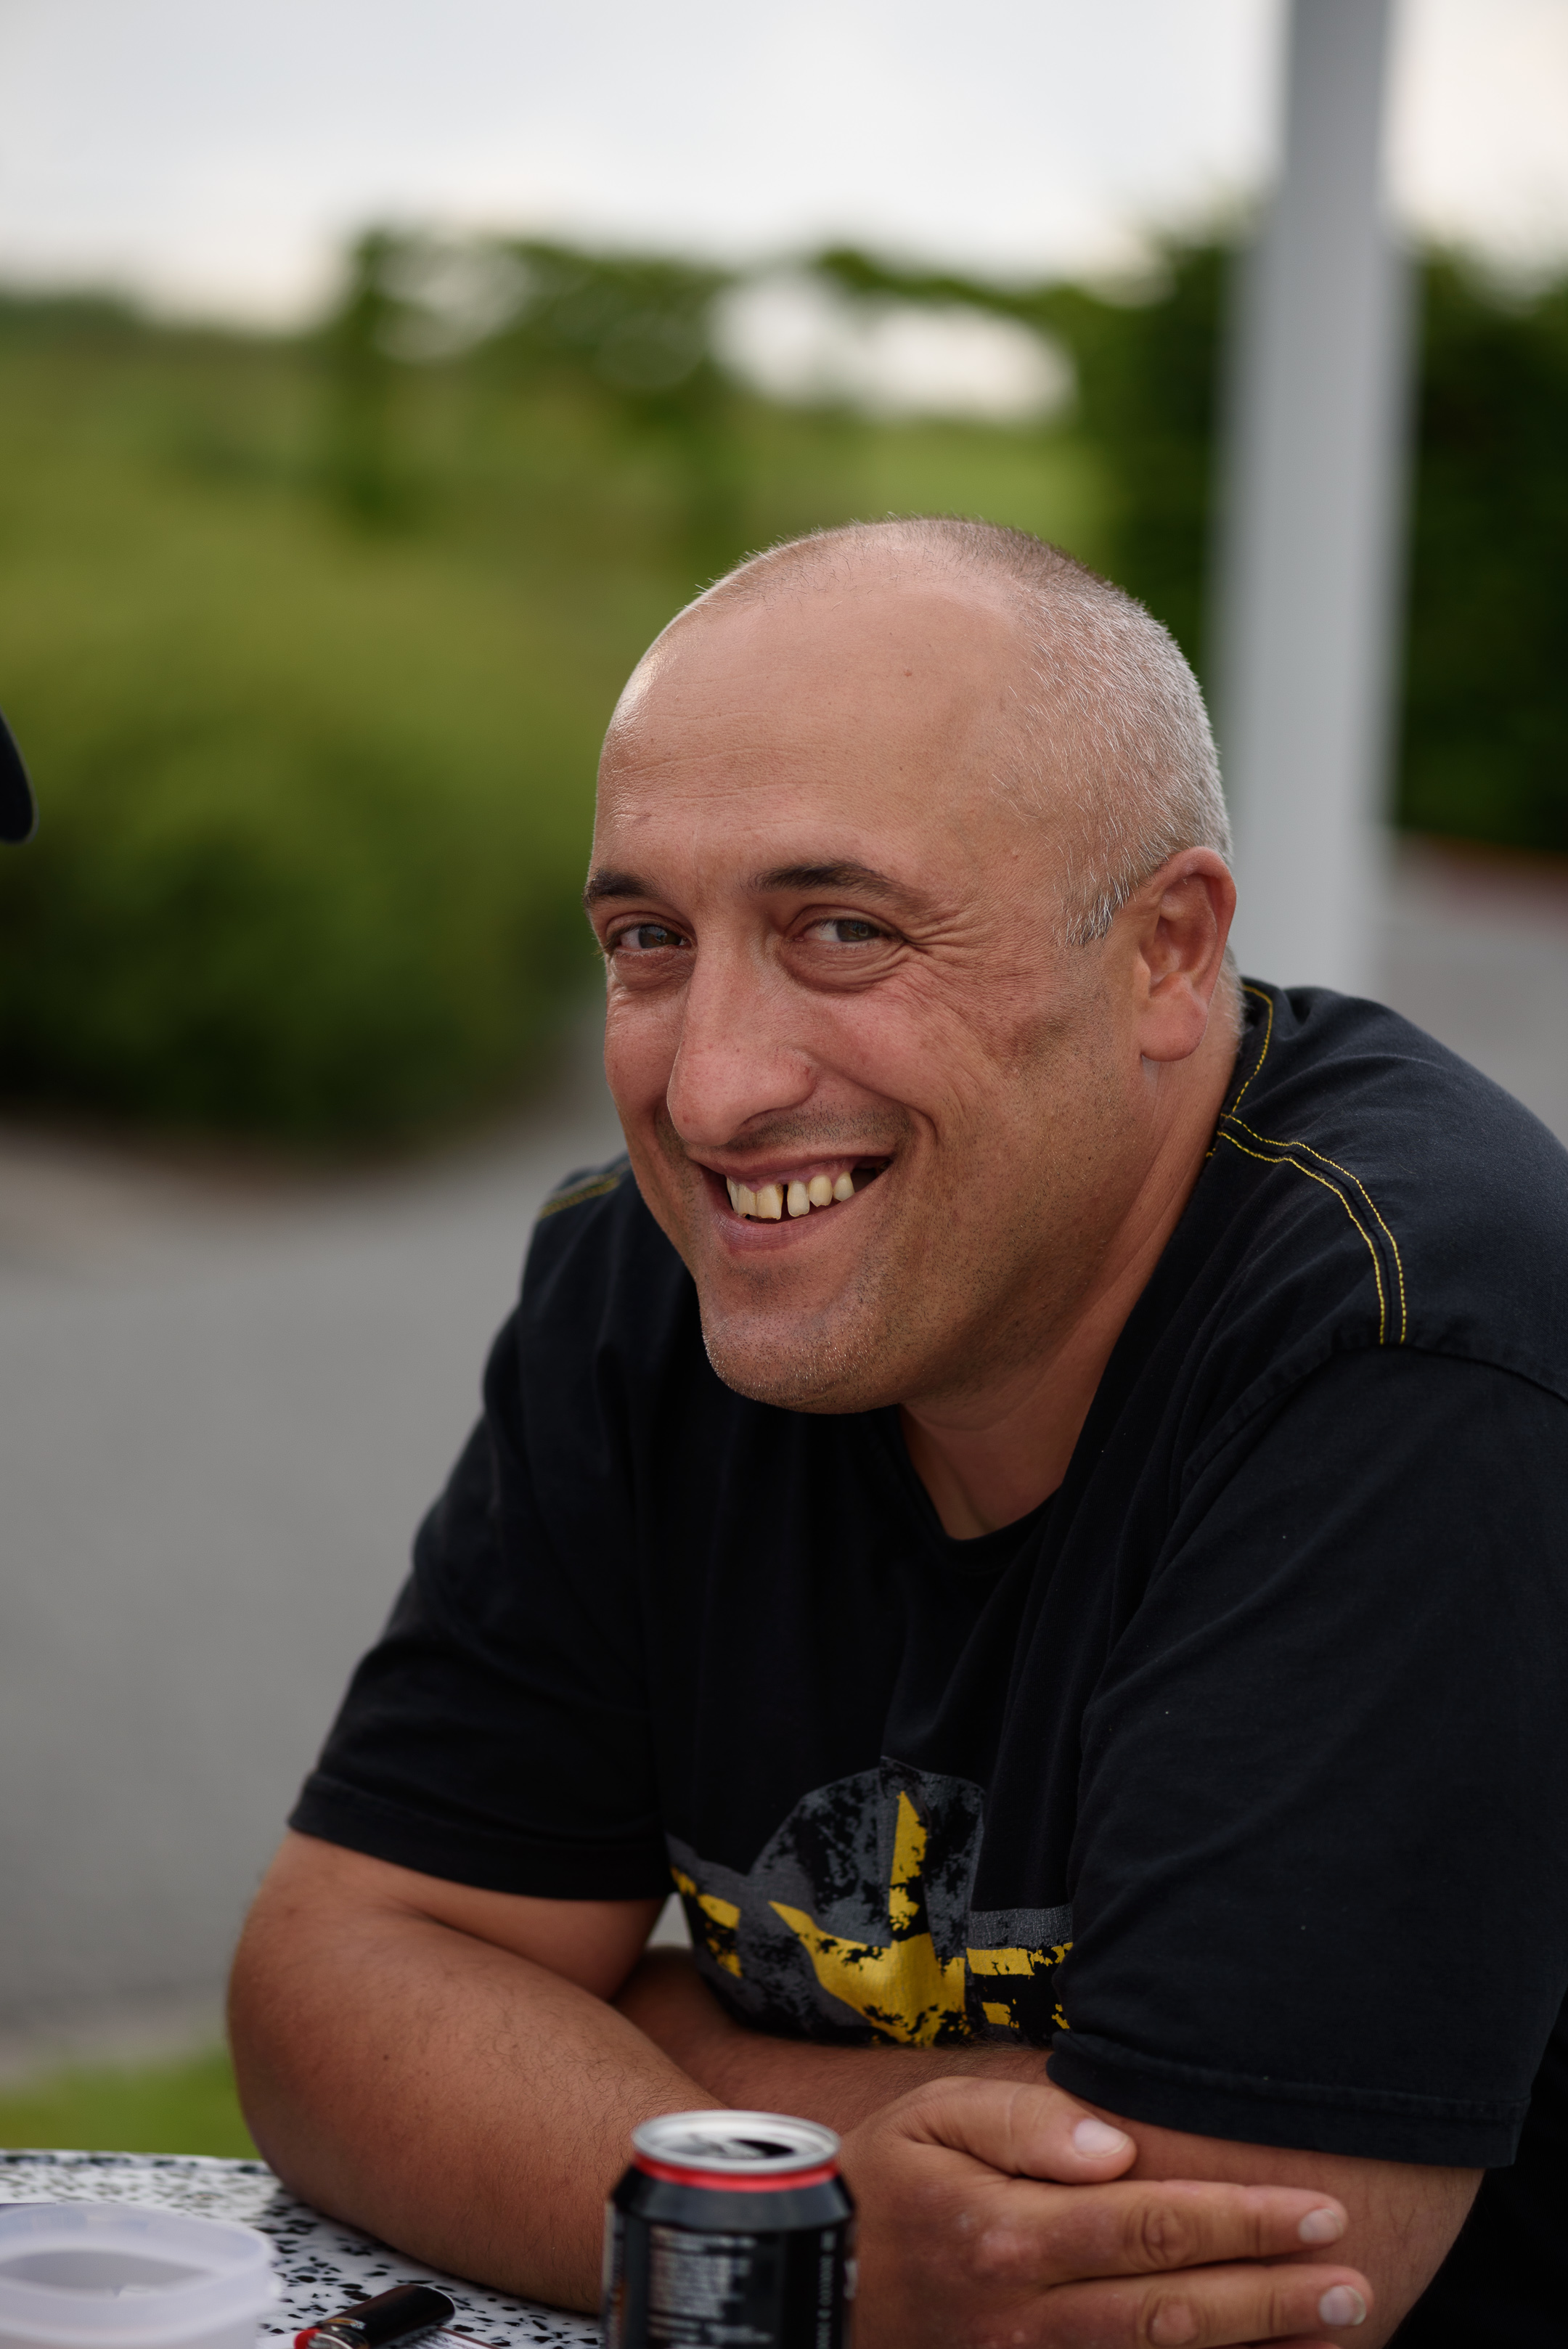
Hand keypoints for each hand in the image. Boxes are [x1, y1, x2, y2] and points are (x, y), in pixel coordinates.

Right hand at [842, 2076, 1372, 2348]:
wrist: (816, 2280)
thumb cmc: (887, 2179)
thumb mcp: (933, 2117)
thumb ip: (1022, 2122)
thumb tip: (1113, 2142)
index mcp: (1009, 2235)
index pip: (1151, 2225)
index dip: (1242, 2220)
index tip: (1319, 2209)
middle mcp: (1027, 2315)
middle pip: (1173, 2308)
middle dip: (1273, 2294)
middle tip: (1356, 2280)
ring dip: (1252, 2346)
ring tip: (1334, 2326)